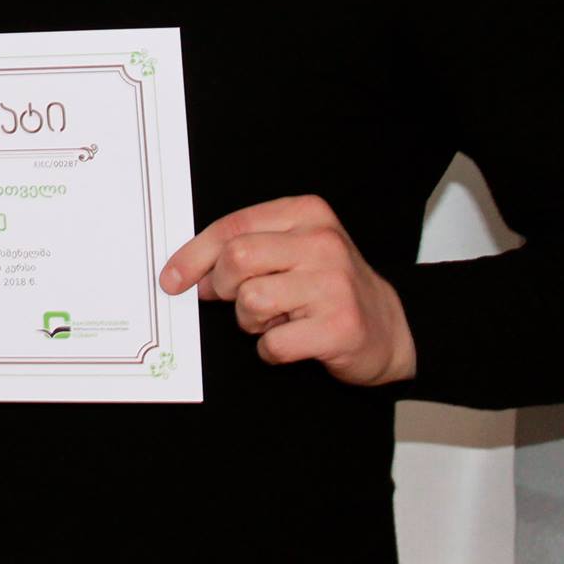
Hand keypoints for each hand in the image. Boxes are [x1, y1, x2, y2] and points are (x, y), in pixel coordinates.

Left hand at [159, 194, 416, 386]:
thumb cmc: (329, 287)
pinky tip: (294, 340)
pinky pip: (273, 343)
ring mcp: (334, 284)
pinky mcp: (340, 327)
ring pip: (251, 301)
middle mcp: (322, 243)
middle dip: (225, 287)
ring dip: (251, 321)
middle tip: (240, 300)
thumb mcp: (291, 251)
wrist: (391, 329)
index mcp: (307, 214)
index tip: (171, 278)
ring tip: (277, 320)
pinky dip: (271, 350)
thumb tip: (188, 273)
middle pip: (236, 259)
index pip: (233, 227)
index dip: (193, 255)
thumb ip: (244, 250)